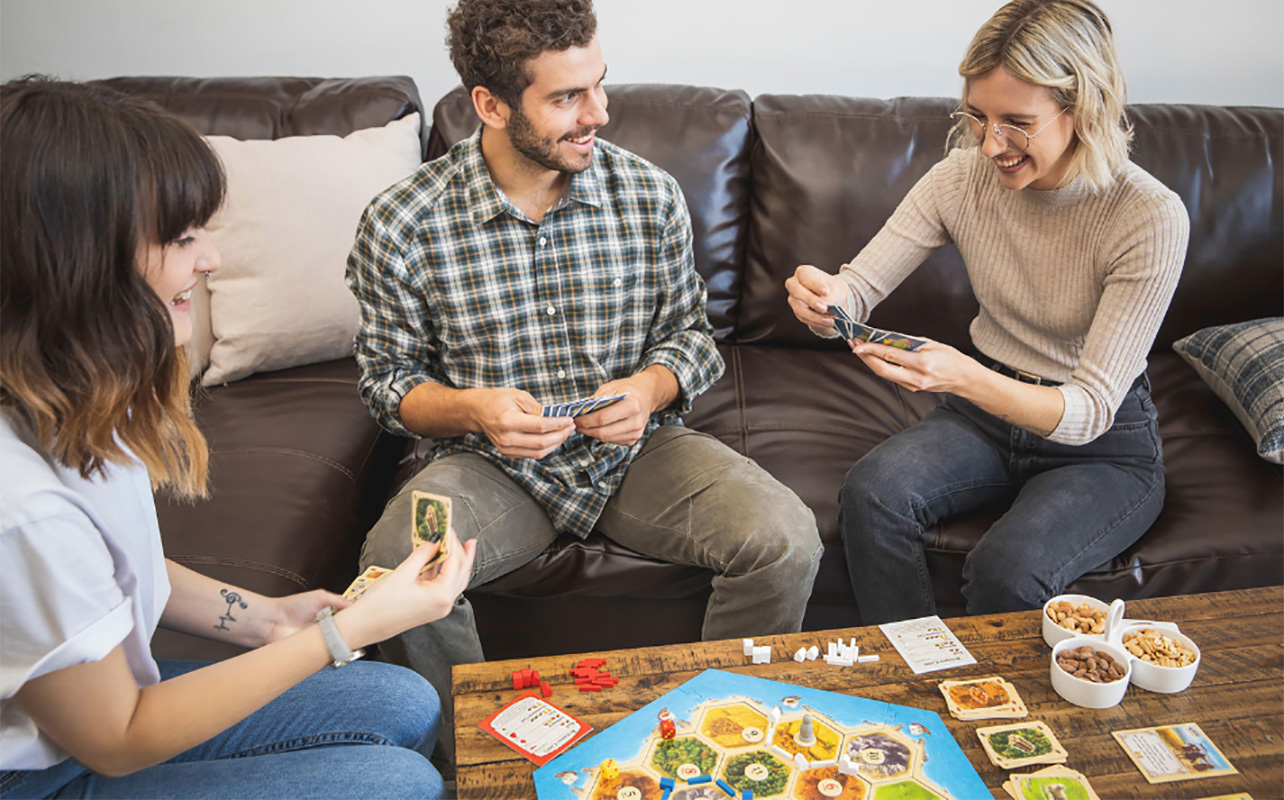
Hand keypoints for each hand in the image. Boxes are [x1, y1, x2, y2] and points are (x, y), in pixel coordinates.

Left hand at [261, 590, 350, 645]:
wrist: (273, 621)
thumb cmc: (290, 607)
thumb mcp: (319, 596)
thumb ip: (338, 599)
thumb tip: (354, 604)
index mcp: (329, 615)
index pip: (348, 619)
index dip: (356, 620)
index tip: (363, 619)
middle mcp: (326, 629)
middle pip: (346, 633)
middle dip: (352, 632)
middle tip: (357, 630)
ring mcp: (321, 641)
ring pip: (339, 644)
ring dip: (341, 641)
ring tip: (342, 636)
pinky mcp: (314, 652)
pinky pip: (327, 654)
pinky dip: (330, 651)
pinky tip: (332, 644)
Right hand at [334, 527, 476, 649]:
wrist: (364, 626)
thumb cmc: (380, 604)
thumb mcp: (403, 573)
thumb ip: (422, 555)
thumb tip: (435, 541)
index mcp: (441, 595)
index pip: (454, 563)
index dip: (453, 543)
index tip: (448, 528)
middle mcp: (444, 603)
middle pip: (461, 573)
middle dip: (464, 555)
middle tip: (468, 540)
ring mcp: (438, 607)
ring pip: (454, 580)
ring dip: (456, 563)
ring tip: (459, 547)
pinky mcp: (430, 607)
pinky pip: (442, 586)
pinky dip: (442, 572)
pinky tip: (438, 560)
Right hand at [470, 387, 573, 458]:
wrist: (478, 411)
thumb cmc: (498, 400)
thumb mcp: (519, 396)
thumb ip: (538, 408)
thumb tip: (556, 417)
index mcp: (508, 421)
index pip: (540, 426)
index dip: (558, 424)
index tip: (569, 419)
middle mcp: (507, 438)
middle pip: (541, 443)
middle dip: (561, 435)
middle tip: (571, 426)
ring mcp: (506, 448)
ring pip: (539, 452)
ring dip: (556, 444)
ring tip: (565, 432)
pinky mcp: (508, 453)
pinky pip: (532, 455)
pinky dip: (546, 448)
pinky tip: (553, 439)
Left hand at [574, 376, 654, 445]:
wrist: (647, 395)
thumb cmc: (629, 389)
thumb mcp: (612, 387)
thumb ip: (596, 399)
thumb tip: (580, 411)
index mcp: (632, 406)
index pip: (603, 418)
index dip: (586, 420)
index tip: (575, 418)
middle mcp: (636, 422)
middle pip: (603, 432)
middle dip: (586, 429)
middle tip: (576, 424)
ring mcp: (636, 433)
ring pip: (606, 439)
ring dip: (592, 434)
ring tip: (583, 426)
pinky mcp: (633, 439)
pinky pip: (612, 441)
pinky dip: (602, 435)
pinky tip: (597, 428)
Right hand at [785, 264, 847, 329]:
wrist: (833, 299)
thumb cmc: (832, 288)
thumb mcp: (836, 288)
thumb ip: (831, 294)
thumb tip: (826, 305)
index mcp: (803, 273)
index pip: (805, 276)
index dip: (814, 284)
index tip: (826, 291)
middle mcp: (794, 284)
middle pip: (796, 291)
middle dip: (811, 300)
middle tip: (824, 308)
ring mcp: (794, 299)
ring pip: (799, 308)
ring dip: (815, 316)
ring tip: (830, 320)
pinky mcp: (797, 312)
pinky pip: (804, 318)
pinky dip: (816, 322)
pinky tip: (827, 323)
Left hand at [851, 339, 968, 392]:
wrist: (964, 378)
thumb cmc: (949, 357)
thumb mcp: (930, 344)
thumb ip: (908, 342)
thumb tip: (886, 338)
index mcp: (922, 364)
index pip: (890, 356)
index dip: (871, 350)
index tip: (858, 343)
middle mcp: (916, 377)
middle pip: (882, 369)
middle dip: (865, 358)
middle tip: (854, 345)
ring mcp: (914, 385)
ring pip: (885, 374)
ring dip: (871, 362)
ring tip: (861, 349)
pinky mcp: (913, 388)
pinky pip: (893, 377)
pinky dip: (882, 366)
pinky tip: (875, 358)